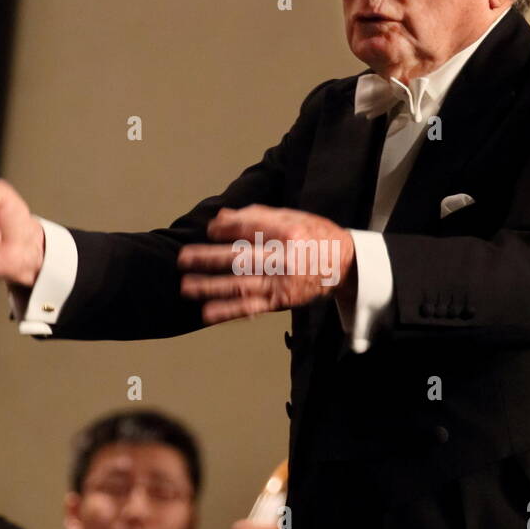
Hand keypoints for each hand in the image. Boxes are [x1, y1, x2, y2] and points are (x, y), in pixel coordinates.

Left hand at [178, 205, 355, 323]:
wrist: (346, 265)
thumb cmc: (316, 236)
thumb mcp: (293, 217)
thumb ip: (258, 215)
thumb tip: (221, 217)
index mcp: (289, 232)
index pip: (249, 229)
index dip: (226, 229)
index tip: (210, 230)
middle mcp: (285, 259)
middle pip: (240, 258)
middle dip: (208, 259)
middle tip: (183, 259)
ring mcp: (283, 283)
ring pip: (242, 285)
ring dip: (211, 287)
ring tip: (187, 287)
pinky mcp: (282, 301)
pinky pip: (252, 307)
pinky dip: (229, 311)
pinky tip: (207, 313)